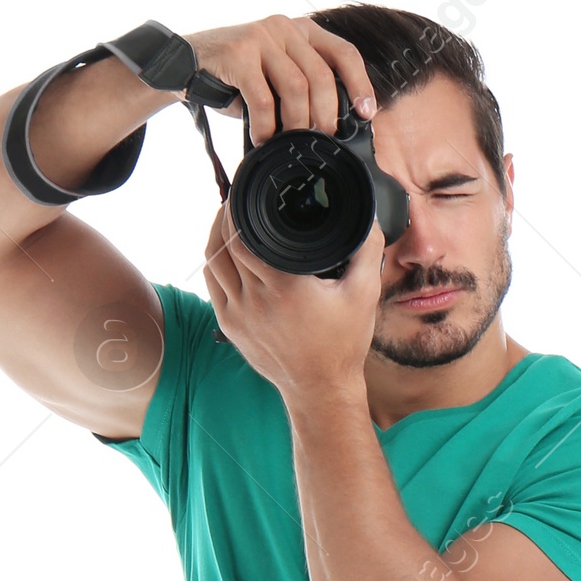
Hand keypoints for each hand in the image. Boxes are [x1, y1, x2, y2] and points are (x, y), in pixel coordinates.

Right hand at [184, 14, 375, 143]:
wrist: (186, 65)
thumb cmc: (236, 79)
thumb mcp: (275, 78)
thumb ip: (302, 89)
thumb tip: (331, 127)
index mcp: (301, 31)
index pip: (343, 52)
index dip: (360, 84)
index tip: (366, 114)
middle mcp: (285, 27)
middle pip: (322, 76)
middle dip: (325, 116)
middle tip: (320, 143)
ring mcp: (261, 36)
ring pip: (296, 88)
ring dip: (296, 125)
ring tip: (289, 144)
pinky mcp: (238, 52)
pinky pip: (263, 98)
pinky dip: (266, 127)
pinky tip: (261, 139)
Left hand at [203, 201, 382, 403]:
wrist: (321, 390)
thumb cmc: (342, 345)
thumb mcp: (364, 294)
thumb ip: (366, 250)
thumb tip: (368, 218)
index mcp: (284, 286)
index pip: (244, 234)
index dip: (239, 207)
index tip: (246, 190)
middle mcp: (255, 299)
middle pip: (223, 242)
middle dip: (227, 215)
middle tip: (238, 198)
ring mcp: (238, 314)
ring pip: (212, 262)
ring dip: (216, 235)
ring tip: (227, 217)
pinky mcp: (230, 327)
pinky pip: (213, 284)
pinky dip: (215, 262)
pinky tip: (224, 250)